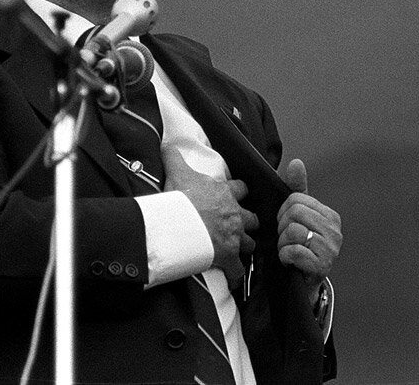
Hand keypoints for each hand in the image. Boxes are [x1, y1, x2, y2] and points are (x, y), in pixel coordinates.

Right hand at [162, 145, 258, 285]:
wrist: (178, 223)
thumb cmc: (180, 197)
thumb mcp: (177, 171)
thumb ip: (173, 156)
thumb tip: (166, 142)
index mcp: (225, 193)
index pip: (241, 189)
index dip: (239, 193)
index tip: (235, 196)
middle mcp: (234, 214)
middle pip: (252, 219)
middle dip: (247, 223)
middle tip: (238, 227)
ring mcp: (234, 237)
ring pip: (249, 244)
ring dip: (244, 247)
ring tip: (235, 250)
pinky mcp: (228, 257)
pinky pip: (238, 270)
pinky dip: (235, 274)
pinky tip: (232, 277)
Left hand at [277, 159, 341, 282]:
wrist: (303, 282)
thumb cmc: (300, 246)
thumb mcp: (298, 217)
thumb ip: (297, 189)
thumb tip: (296, 162)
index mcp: (330, 216)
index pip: (296, 199)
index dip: (283, 213)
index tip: (287, 225)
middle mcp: (335, 231)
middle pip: (293, 212)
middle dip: (282, 227)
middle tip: (288, 240)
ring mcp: (331, 249)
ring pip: (292, 231)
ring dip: (282, 244)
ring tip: (290, 251)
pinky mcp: (322, 266)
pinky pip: (293, 251)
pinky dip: (285, 256)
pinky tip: (291, 262)